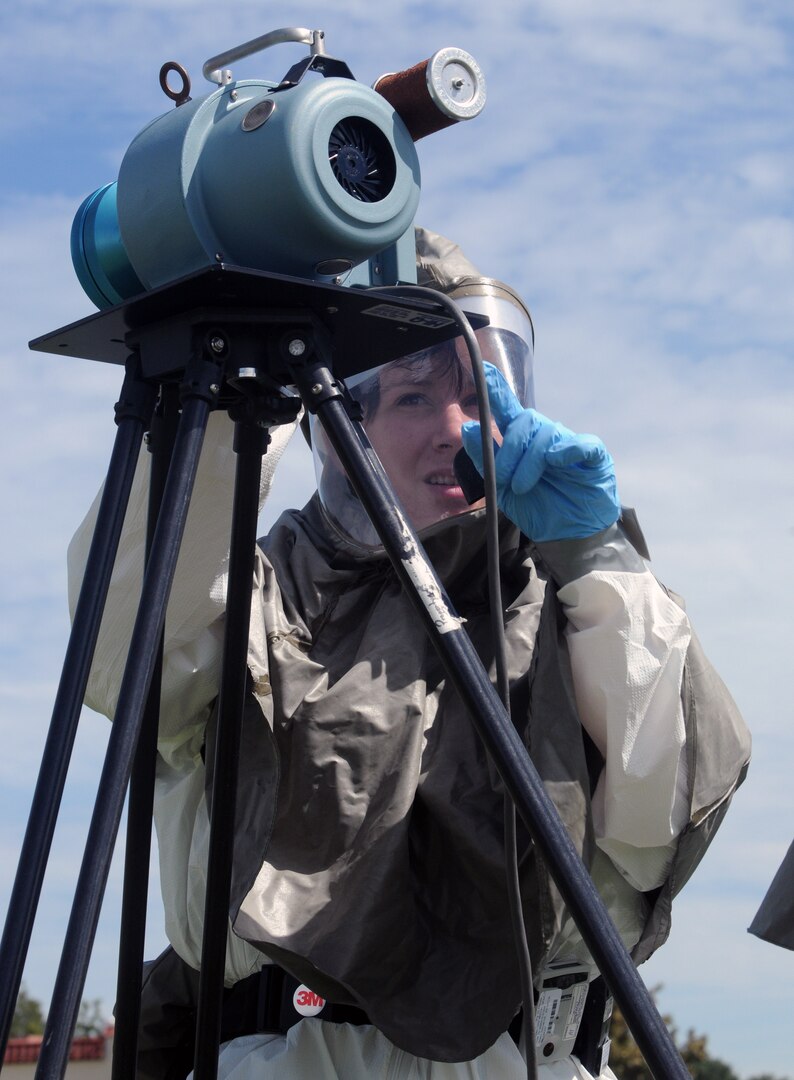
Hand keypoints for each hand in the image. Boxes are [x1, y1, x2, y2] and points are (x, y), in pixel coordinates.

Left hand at [460, 363, 619, 541]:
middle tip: (504, 481)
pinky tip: (557, 461)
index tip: (483, 369)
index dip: (495, 389)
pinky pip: (581, 443)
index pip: (506, 409)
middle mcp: (544, 436)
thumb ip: (485, 459)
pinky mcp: (593, 456)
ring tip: (522, 487)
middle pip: (523, 422)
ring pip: (546, 434)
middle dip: (508, 450)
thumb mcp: (501, 488)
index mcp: (521, 440)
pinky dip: (567, 449)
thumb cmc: (537, 507)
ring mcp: (569, 443)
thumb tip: (468, 428)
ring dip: (529, 461)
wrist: (568, 535)